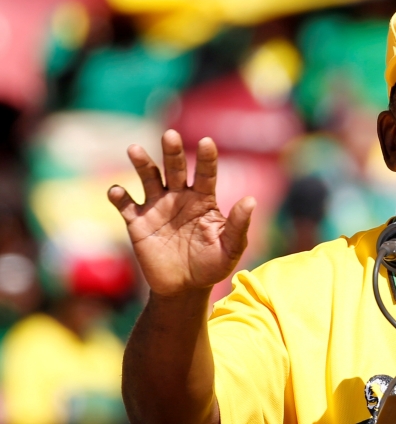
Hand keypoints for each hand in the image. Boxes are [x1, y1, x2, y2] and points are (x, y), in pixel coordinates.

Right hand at [108, 130, 255, 296]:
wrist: (185, 288)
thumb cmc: (213, 265)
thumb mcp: (230, 248)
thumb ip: (238, 225)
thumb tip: (251, 200)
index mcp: (204, 200)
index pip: (207, 174)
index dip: (207, 159)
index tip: (207, 142)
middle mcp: (180, 197)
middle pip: (175, 169)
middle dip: (172, 152)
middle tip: (170, 135)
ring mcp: (157, 207)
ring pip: (148, 179)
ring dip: (141, 164)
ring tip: (134, 150)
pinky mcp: (137, 223)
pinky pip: (126, 206)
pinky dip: (119, 197)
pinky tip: (116, 192)